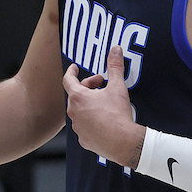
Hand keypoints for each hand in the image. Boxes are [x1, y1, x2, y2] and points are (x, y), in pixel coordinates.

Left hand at [62, 45, 144, 167]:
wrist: (122, 142)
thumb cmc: (117, 115)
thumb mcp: (118, 87)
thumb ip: (115, 67)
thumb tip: (115, 50)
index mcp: (78, 98)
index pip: (68, 80)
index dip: (71, 72)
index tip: (74, 68)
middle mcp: (74, 112)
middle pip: (76, 95)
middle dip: (88, 87)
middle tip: (102, 85)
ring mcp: (77, 127)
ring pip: (80, 111)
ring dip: (89, 105)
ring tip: (104, 104)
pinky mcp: (84, 139)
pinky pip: (85, 126)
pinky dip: (91, 121)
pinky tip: (104, 121)